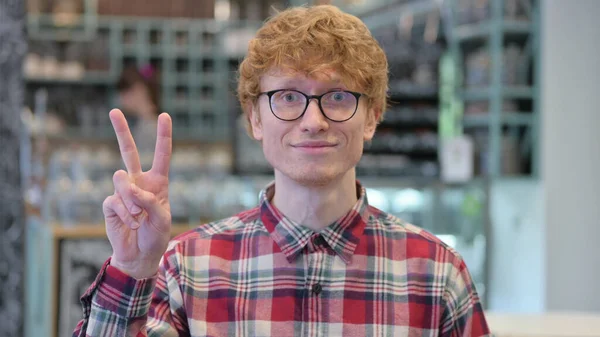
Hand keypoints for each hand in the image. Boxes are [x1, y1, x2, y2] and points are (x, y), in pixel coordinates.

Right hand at [102, 109, 172, 278]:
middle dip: (121, 131)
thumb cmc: (156, 235)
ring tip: (138, 218)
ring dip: (131, 201)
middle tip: (114, 111)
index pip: (161, 155)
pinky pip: (114, 201)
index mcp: (158, 183)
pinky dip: (124, 214)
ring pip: (121, 181)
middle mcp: (139, 183)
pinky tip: (129, 224)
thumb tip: (130, 187)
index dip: (163, 136)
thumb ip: (150, 201)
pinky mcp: (110, 204)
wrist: (139, 255)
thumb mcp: (162, 219)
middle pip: (128, 152)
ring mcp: (123, 192)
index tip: (164, 115)